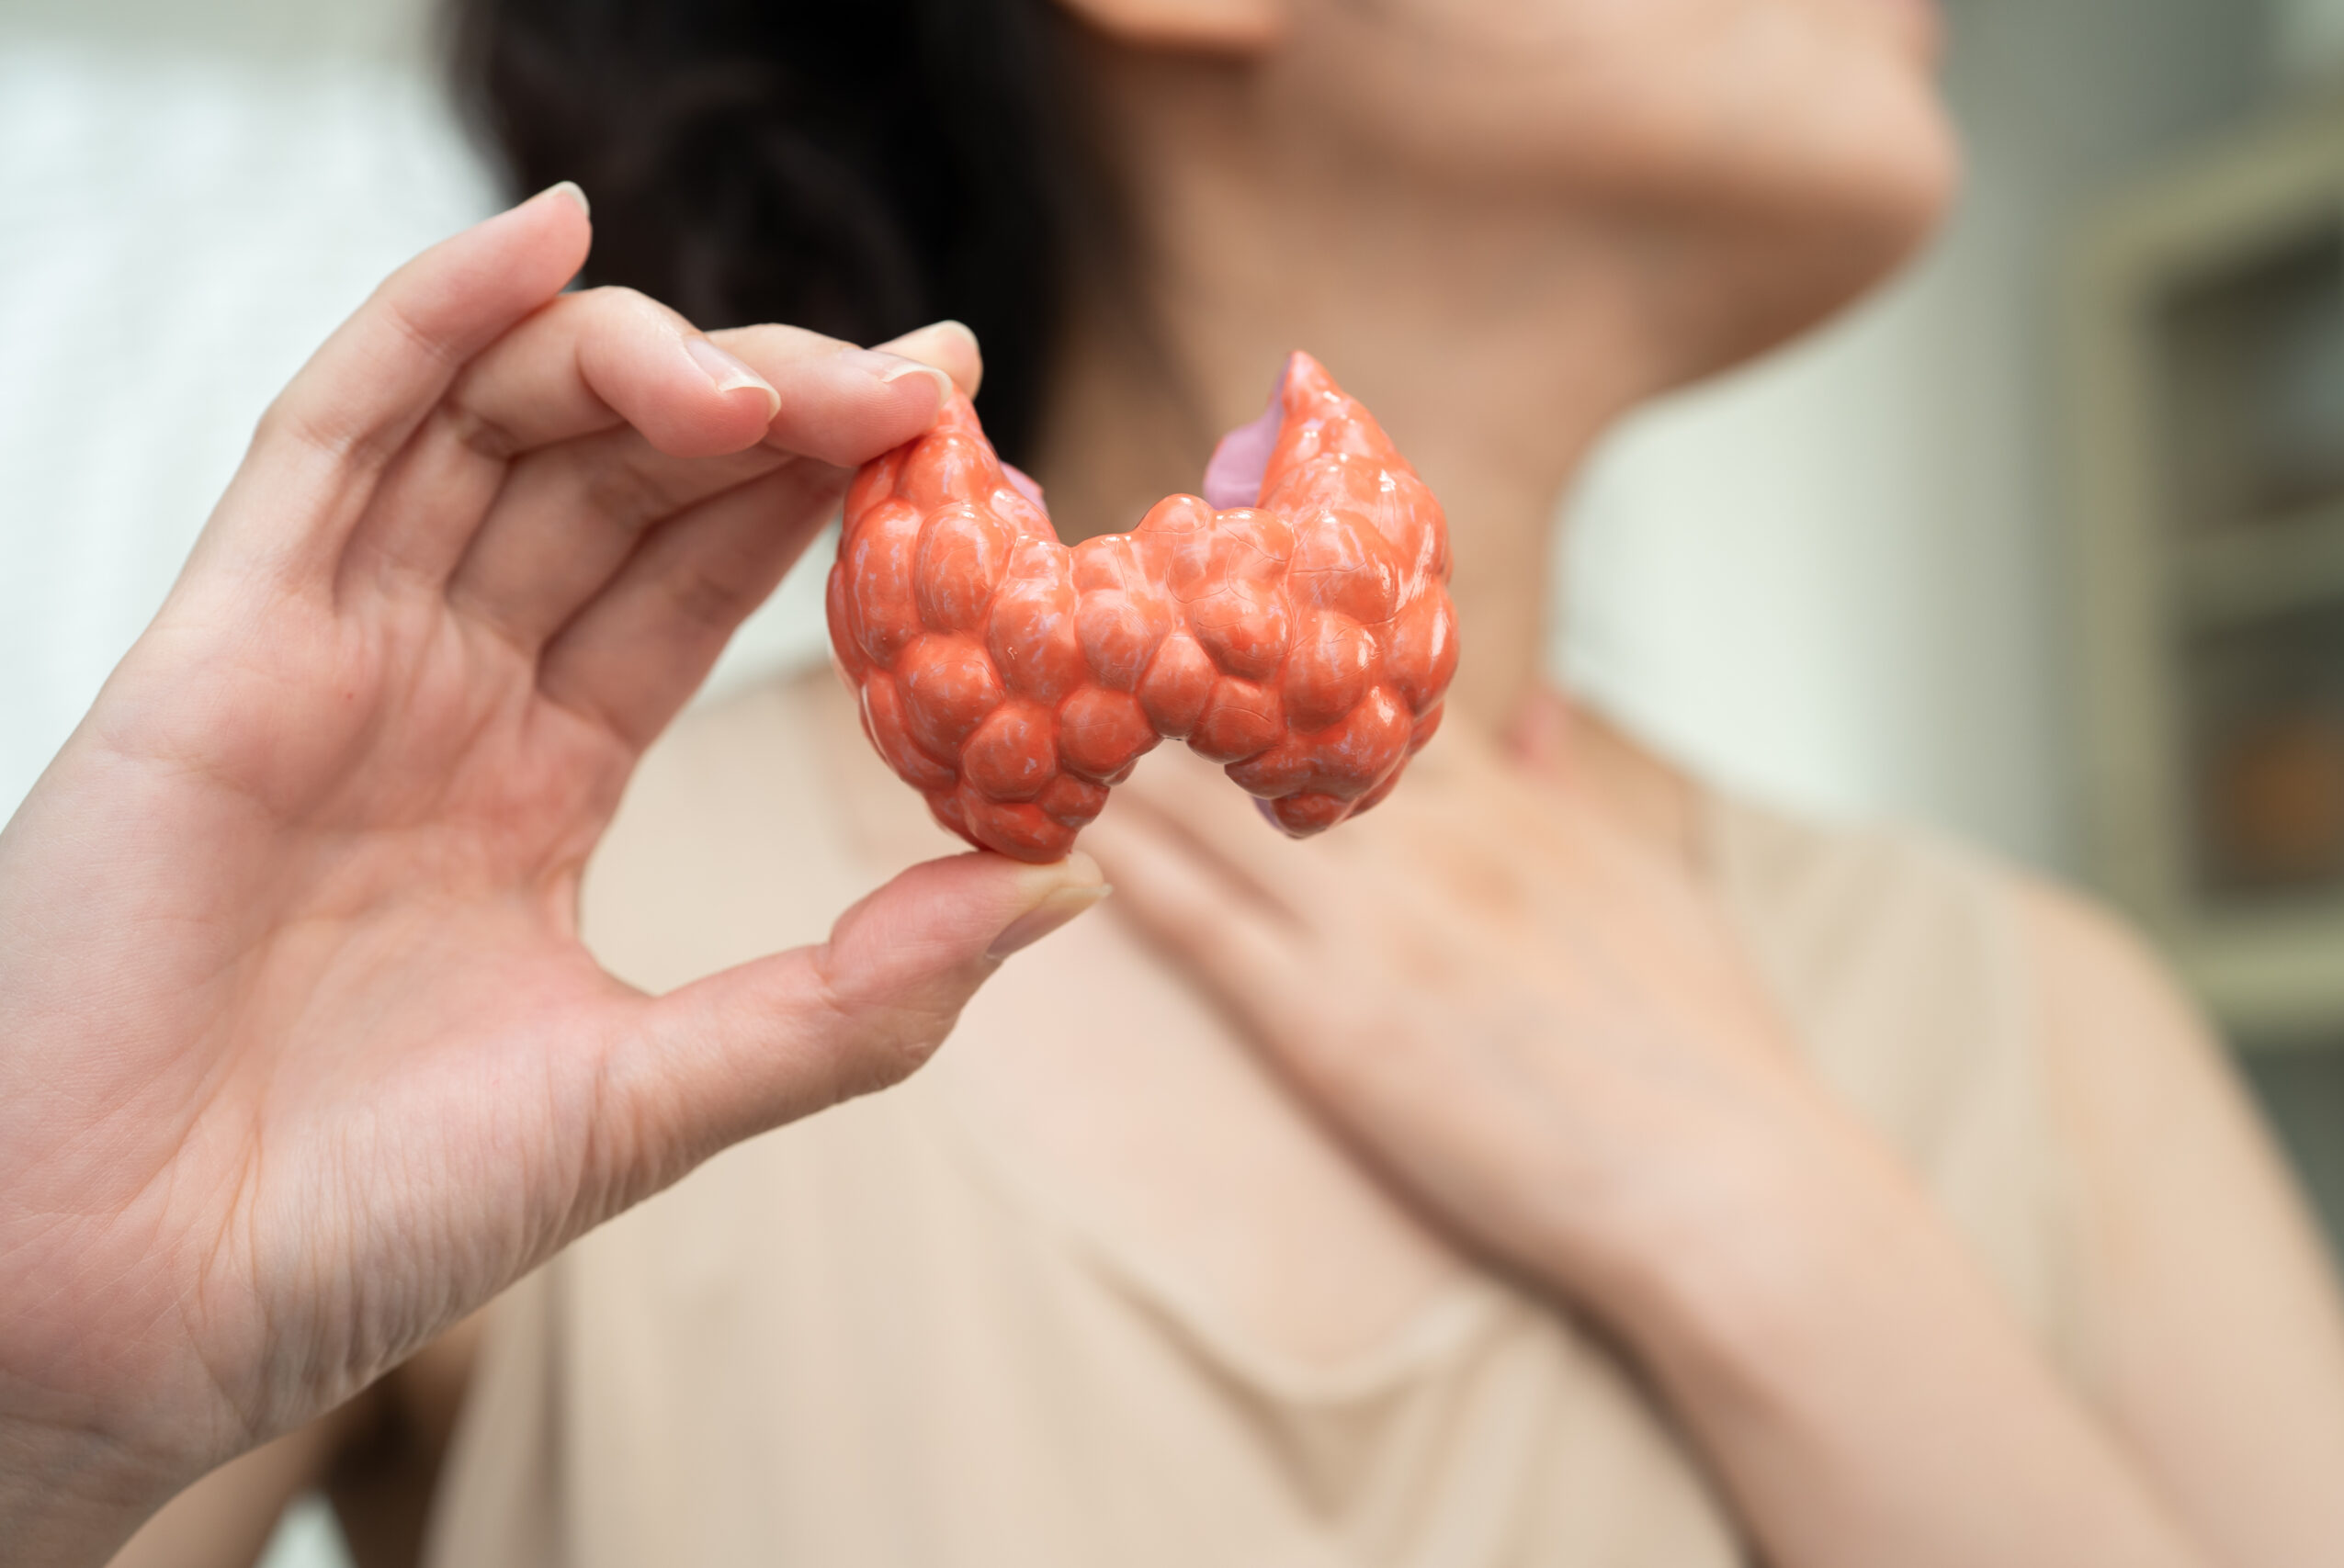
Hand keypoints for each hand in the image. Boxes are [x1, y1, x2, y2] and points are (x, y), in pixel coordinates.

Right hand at [0, 187, 1103, 1562]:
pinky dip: (430, 320)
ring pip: (498, 428)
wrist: (130, 1315)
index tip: (958, 430)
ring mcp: (331, 652)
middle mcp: (440, 690)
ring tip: (792, 378)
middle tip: (927, 375)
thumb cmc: (366, 1226)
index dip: (821, 493)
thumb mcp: (659, 1094)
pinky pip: (330, 437)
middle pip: (623, 479)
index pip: (699, 580)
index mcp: (537, 774)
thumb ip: (857, 995)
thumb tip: (1064, 885)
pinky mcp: (219, 644)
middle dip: (777, 409)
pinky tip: (548, 234)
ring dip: (648, 363)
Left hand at [1087, 706, 2211, 1567]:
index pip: (1358, 685)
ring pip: (1204, 806)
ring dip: (1108, 750)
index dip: (1265, 629)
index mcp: (1501, 802)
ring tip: (1014, 691)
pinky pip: (1197, 925)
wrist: (1729, 1182)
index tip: (1190, 570)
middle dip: (1161, 661)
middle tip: (1068, 603)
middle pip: (1259, 718)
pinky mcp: (1333, 1021)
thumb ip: (1587, 785)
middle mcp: (1424, 838)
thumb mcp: (1660, 877)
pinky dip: (1116, 869)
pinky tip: (1039, 830)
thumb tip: (1548, 710)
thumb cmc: (1708, 1047)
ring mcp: (1372, 924)